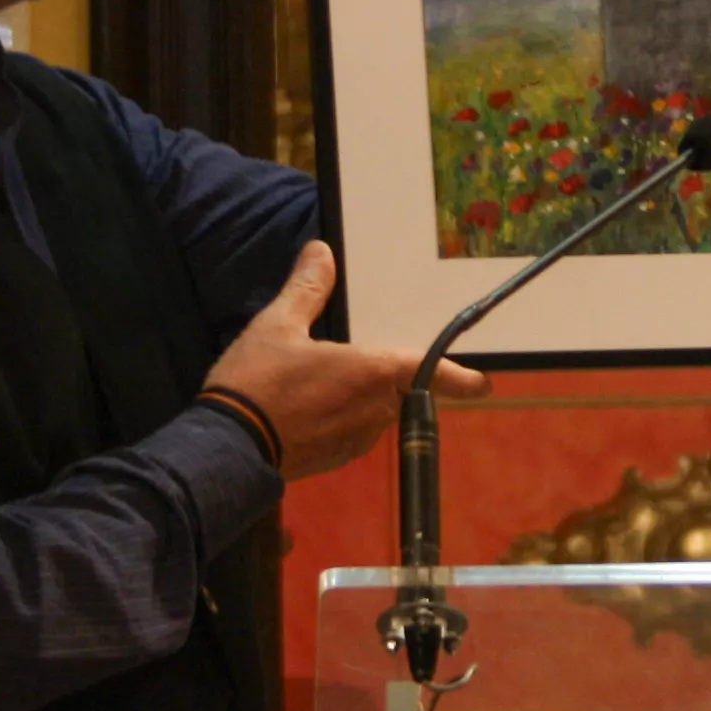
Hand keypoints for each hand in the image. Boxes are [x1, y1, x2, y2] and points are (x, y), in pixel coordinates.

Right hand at [205, 239, 491, 481]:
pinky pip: (355, 430)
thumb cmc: (258, 381)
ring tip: (327, 379)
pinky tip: (312, 405)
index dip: (457, 378)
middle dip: (389, 377)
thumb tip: (321, 251)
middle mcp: (376, 410)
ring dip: (364, 396)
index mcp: (372, 373)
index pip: (427, 371)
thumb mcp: (277, 325)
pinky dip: (344, 415)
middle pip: (400, 390)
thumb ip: (306, 289)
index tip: (482, 383)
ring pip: (378, 411)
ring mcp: (358, 439)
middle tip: (361, 357)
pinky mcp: (337, 458)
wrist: (228, 448)